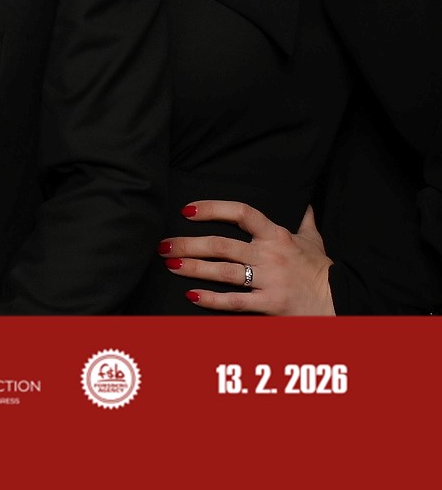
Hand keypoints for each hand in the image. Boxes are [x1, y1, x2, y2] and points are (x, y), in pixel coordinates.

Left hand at [159, 202, 335, 314]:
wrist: (343, 302)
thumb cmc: (322, 271)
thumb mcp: (314, 241)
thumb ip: (304, 221)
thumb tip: (305, 203)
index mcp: (277, 235)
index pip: (241, 213)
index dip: (212, 208)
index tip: (187, 210)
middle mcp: (269, 255)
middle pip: (221, 245)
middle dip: (187, 244)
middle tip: (163, 245)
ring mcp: (269, 280)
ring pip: (222, 271)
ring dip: (192, 267)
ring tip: (170, 264)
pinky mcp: (269, 303)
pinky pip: (234, 301)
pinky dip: (211, 299)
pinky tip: (191, 295)